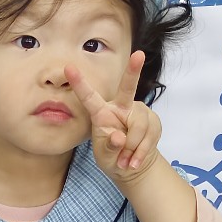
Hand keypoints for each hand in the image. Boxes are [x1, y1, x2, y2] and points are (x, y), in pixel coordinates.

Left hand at [66, 51, 161, 185]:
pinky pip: (150, 134)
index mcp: (102, 114)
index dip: (79, 83)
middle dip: (133, 71)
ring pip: (139, 125)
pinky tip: (134, 160)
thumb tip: (119, 138)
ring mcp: (139, 112)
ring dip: (133, 147)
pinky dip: (142, 152)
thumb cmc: (113, 157)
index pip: (89, 98)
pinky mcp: (153, 120)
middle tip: (138, 55)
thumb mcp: (105, 157)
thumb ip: (110, 148)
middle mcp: (121, 107)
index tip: (68, 68)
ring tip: (126, 161)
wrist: (132, 166)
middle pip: (128, 88)